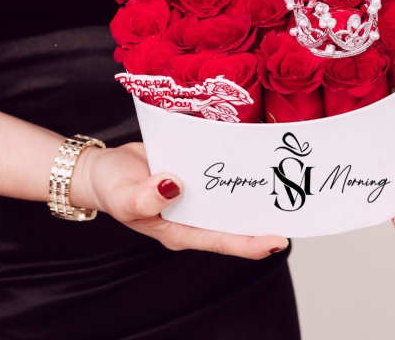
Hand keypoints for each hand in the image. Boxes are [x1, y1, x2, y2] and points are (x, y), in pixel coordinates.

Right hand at [71, 141, 288, 258]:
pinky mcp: (193, 171)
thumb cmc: (109, 188)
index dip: (252, 241)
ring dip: (250, 187)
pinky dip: (232, 163)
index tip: (281, 238)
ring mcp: (195, 193)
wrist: (102, 167)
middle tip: (293, 201)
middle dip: (262, 213)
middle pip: (234, 218)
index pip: (222, 240)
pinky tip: (248, 151)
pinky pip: (217, 170)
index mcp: (180, 229)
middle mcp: (193, 214)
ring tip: (280, 176)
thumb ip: (145, 197)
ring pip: (229, 193)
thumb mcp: (122, 197)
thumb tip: (174, 185)